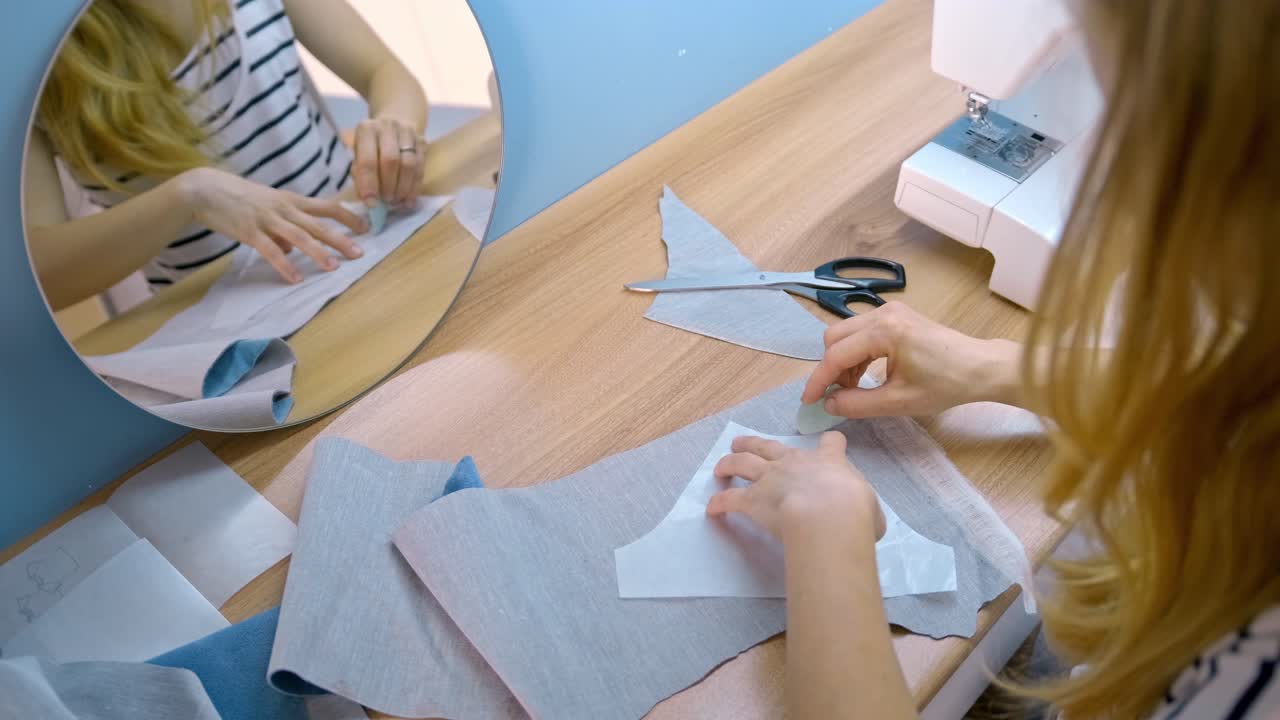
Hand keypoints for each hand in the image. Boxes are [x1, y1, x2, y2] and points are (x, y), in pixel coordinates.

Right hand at [179, 167, 366, 283]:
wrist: (205, 189)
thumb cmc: (240, 198)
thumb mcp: (269, 208)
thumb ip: (285, 227)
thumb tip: (295, 252)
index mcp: (292, 200)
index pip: (328, 206)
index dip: (348, 216)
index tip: (367, 227)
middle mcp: (284, 208)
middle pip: (319, 224)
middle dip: (341, 239)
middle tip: (359, 253)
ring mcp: (267, 219)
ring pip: (299, 236)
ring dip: (318, 252)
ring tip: (334, 267)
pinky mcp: (250, 231)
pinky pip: (271, 250)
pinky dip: (284, 265)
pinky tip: (295, 278)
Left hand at [352, 115, 426, 209]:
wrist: (393, 124)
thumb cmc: (371, 145)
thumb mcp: (358, 155)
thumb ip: (360, 175)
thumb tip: (369, 199)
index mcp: (366, 129)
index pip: (368, 159)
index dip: (369, 184)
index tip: (371, 203)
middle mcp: (387, 126)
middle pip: (391, 160)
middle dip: (389, 186)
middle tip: (386, 201)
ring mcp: (407, 132)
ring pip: (409, 164)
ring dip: (403, 188)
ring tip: (397, 201)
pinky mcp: (422, 140)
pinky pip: (421, 167)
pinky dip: (415, 186)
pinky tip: (409, 199)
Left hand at [706, 432, 884, 541]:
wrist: (829, 516)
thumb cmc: (856, 513)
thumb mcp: (873, 511)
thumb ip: (866, 511)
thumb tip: (867, 522)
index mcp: (829, 462)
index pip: (831, 444)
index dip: (831, 444)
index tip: (830, 444)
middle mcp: (795, 463)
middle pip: (768, 445)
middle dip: (753, 442)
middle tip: (740, 442)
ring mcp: (770, 478)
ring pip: (743, 462)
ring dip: (729, 462)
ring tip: (721, 466)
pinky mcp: (752, 499)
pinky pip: (729, 500)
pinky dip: (719, 504)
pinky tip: (712, 508)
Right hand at [802, 301, 1021, 417]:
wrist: (982, 368)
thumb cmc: (946, 385)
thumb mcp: (899, 401)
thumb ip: (858, 404)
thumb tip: (829, 405)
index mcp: (884, 330)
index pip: (836, 354)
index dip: (819, 380)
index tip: (809, 402)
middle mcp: (883, 313)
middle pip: (835, 337)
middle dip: (830, 368)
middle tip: (836, 396)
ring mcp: (890, 311)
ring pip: (847, 334)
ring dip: (843, 362)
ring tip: (853, 390)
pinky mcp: (897, 316)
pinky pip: (863, 333)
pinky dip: (857, 354)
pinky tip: (866, 376)